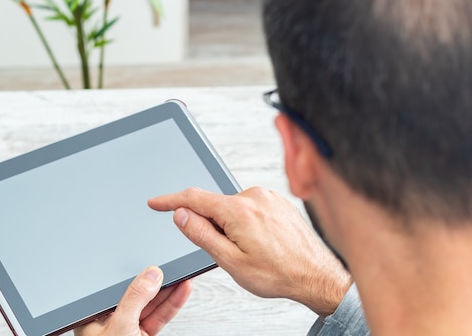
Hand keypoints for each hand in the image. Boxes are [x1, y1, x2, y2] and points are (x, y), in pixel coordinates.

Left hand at [74, 266, 191, 335]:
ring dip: (169, 293)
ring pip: (151, 306)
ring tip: (183, 277)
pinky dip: (171, 306)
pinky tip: (180, 293)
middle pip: (138, 296)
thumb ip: (135, 299)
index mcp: (95, 318)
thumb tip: (149, 275)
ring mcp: (128, 331)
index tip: (156, 266)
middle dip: (158, 283)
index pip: (118, 289)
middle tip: (173, 268)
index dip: (138, 277)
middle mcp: (111, 323)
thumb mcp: (121, 326)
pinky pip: (158, 318)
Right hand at [148, 187, 350, 315]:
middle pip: (215, 204)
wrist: (316, 275)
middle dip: (211, 224)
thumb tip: (182, 215)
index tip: (155, 203)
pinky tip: (262, 242)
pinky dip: (247, 222)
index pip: (193, 198)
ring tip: (252, 251)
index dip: (170, 201)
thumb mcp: (231, 261)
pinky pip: (250, 207)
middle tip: (228, 252)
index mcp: (239, 210)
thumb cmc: (278, 273)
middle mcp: (254, 196)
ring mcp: (268, 197)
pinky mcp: (277, 201)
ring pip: (233, 207)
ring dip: (231, 224)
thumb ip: (202, 234)